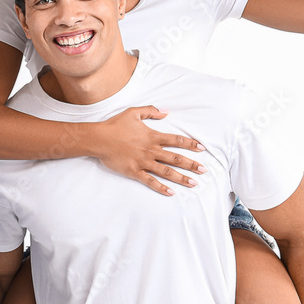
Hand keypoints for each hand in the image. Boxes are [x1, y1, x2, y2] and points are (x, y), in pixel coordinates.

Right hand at [91, 106, 205, 194]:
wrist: (98, 139)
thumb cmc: (114, 125)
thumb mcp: (133, 112)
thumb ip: (150, 111)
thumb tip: (166, 112)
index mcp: (152, 136)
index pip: (176, 140)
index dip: (190, 144)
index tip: (201, 148)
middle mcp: (150, 150)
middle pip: (175, 158)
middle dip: (191, 164)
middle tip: (204, 170)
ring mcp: (143, 162)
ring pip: (166, 171)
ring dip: (181, 178)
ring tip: (194, 183)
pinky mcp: (134, 171)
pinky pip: (150, 181)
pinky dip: (161, 187)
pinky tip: (171, 192)